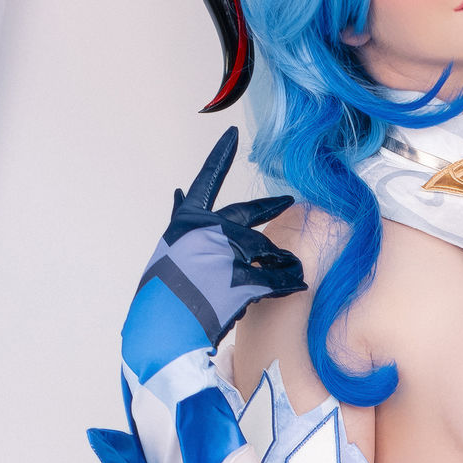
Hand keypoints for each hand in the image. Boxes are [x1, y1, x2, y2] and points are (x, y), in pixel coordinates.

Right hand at [145, 128, 304, 345]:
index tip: (232, 133)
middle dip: (270, 207)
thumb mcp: (169, 249)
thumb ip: (184, 223)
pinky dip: (288, 283)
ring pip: (267, 252)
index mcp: (188, 222)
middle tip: (288, 199)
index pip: (207, 180)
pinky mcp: (242, 281)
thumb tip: (180, 190)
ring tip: (293, 270)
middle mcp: (208, 231)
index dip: (220, 157)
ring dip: (283, 262)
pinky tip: (299, 285)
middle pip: (249, 217)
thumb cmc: (164, 295)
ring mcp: (225, 255)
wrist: (163, 328)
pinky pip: (275, 280)